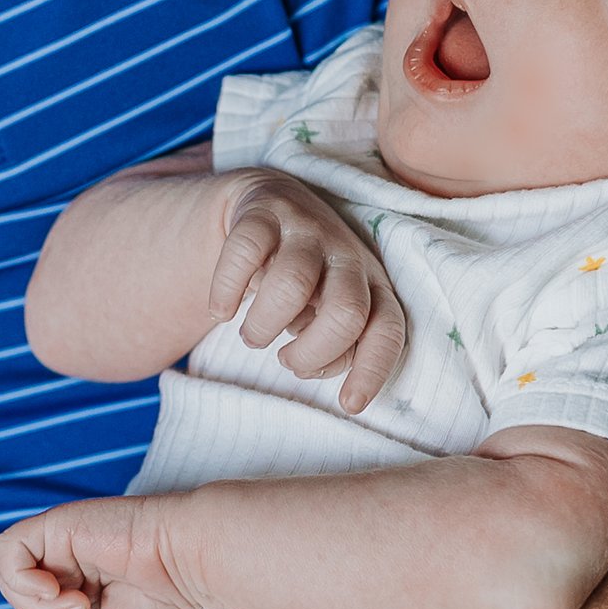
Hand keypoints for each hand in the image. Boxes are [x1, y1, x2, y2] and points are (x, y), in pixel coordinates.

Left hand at [0, 495, 203, 608]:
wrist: (186, 565)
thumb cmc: (167, 597)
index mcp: (80, 587)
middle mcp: (66, 564)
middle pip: (21, 604)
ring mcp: (59, 543)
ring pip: (11, 583)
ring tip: (80, 607)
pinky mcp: (56, 525)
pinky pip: (9, 551)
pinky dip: (23, 580)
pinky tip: (55, 590)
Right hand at [213, 171, 406, 409]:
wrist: (269, 203)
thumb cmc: (306, 278)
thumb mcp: (327, 309)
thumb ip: (335, 342)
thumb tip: (315, 367)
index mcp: (373, 283)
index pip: (387, 328)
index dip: (372, 370)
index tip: (348, 405)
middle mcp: (346, 254)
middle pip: (346, 311)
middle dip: (311, 352)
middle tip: (285, 360)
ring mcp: (306, 229)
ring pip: (293, 283)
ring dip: (264, 326)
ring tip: (252, 336)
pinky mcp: (263, 213)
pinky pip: (244, 252)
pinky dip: (226, 292)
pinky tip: (220, 312)